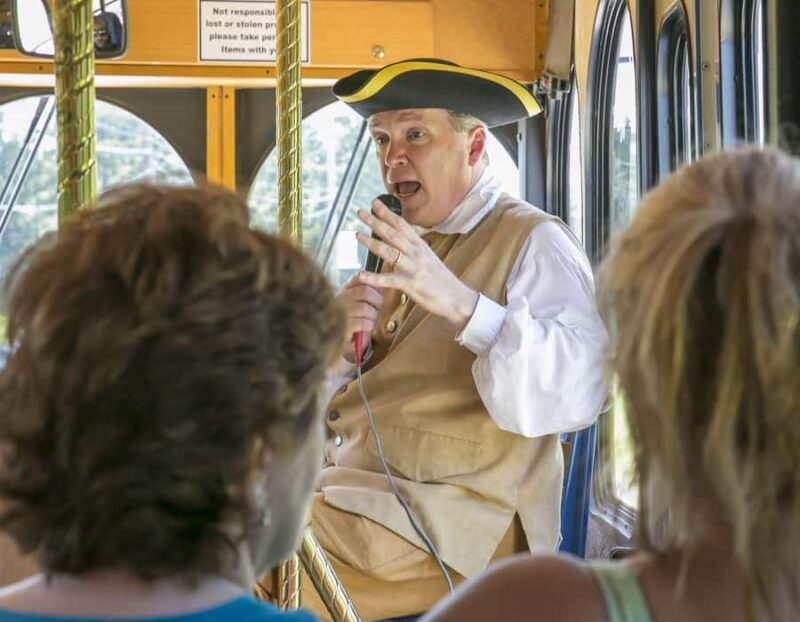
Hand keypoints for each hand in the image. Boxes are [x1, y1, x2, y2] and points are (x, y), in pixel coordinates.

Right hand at [338, 275, 383, 361]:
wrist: (341, 342)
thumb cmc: (355, 322)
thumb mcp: (361, 304)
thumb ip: (369, 293)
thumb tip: (382, 284)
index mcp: (345, 290)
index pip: (359, 277)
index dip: (374, 284)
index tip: (378, 293)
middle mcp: (340, 298)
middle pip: (365, 291)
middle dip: (377, 301)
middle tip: (377, 309)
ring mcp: (339, 312)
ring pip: (364, 308)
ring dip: (372, 316)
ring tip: (369, 321)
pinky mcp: (342, 327)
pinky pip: (362, 322)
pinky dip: (368, 326)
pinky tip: (365, 328)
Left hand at [355, 199, 478, 329]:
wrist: (455, 297)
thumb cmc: (439, 279)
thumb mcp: (427, 257)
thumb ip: (412, 248)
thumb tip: (397, 239)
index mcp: (419, 245)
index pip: (401, 224)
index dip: (387, 212)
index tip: (375, 202)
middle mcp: (416, 253)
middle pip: (392, 233)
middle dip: (375, 221)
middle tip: (360, 212)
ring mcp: (412, 267)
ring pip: (389, 252)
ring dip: (372, 243)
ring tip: (357, 235)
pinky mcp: (410, 283)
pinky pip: (388, 280)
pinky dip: (373, 277)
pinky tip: (360, 274)